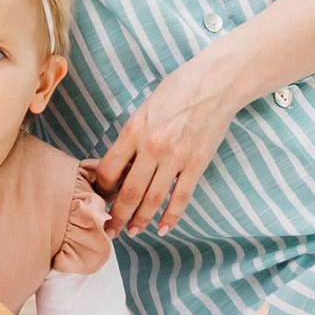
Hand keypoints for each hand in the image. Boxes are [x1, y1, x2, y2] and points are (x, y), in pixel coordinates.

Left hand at [92, 44, 245, 237]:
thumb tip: (120, 165)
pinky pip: (181, 197)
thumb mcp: (145, 107)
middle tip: (109, 230)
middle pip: (129, 192)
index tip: (99, 199)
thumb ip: (133, 135)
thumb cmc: (177, 90)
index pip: (109, 170)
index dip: (101, 190)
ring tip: (132, 232)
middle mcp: (152, 147)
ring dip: (140, 220)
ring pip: (153, 199)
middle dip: (116, 215)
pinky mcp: (196, 164)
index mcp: (134, 130)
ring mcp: (175, 158)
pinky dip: (171, 217)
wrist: (214, 83)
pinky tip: (163, 228)